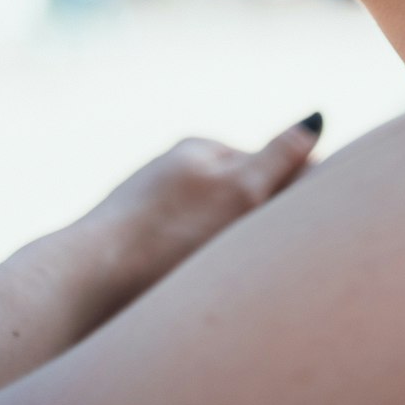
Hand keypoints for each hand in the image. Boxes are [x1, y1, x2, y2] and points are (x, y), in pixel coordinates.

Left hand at [35, 114, 324, 336]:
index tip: (319, 225)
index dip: (297, 193)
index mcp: (198, 149)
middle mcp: (174, 172)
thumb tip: (315, 118)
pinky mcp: (135, 250)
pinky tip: (202, 286)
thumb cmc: (165, 235)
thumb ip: (278, 158)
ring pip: (216, 227)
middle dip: (266, 222)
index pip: (267, 162)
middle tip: (281, 258)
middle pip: (241, 194)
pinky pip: (186, 254)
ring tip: (239, 275)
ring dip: (235, 248)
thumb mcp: (236, 192)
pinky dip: (205, 268)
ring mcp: (152, 210)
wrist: (85, 282)